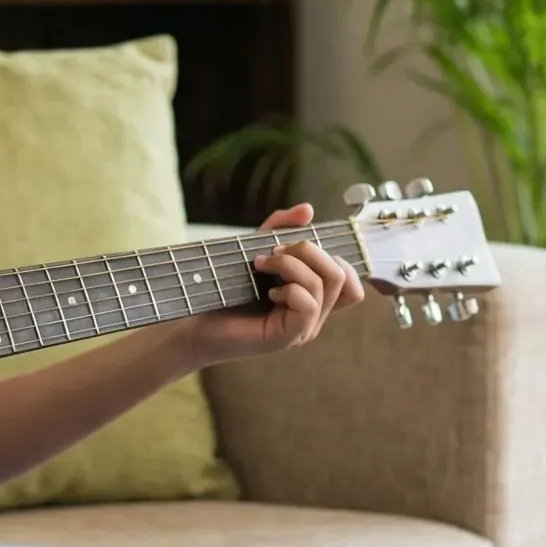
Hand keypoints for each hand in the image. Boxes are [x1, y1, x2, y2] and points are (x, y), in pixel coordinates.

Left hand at [180, 204, 366, 365]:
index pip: (351, 281)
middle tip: (274, 251)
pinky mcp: (288, 337)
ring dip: (291, 264)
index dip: (333, 256)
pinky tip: (267, 291)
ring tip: (261, 265)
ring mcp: (304, 328)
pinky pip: (308, 304)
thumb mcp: (255, 248)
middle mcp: (314, 315)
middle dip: (308, 251)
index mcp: (313, 298)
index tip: (295, 247)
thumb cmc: (224, 289)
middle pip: (341, 274)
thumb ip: (281, 228)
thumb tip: (308, 210)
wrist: (194, 323)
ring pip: (325, 285)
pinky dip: (289, 288)